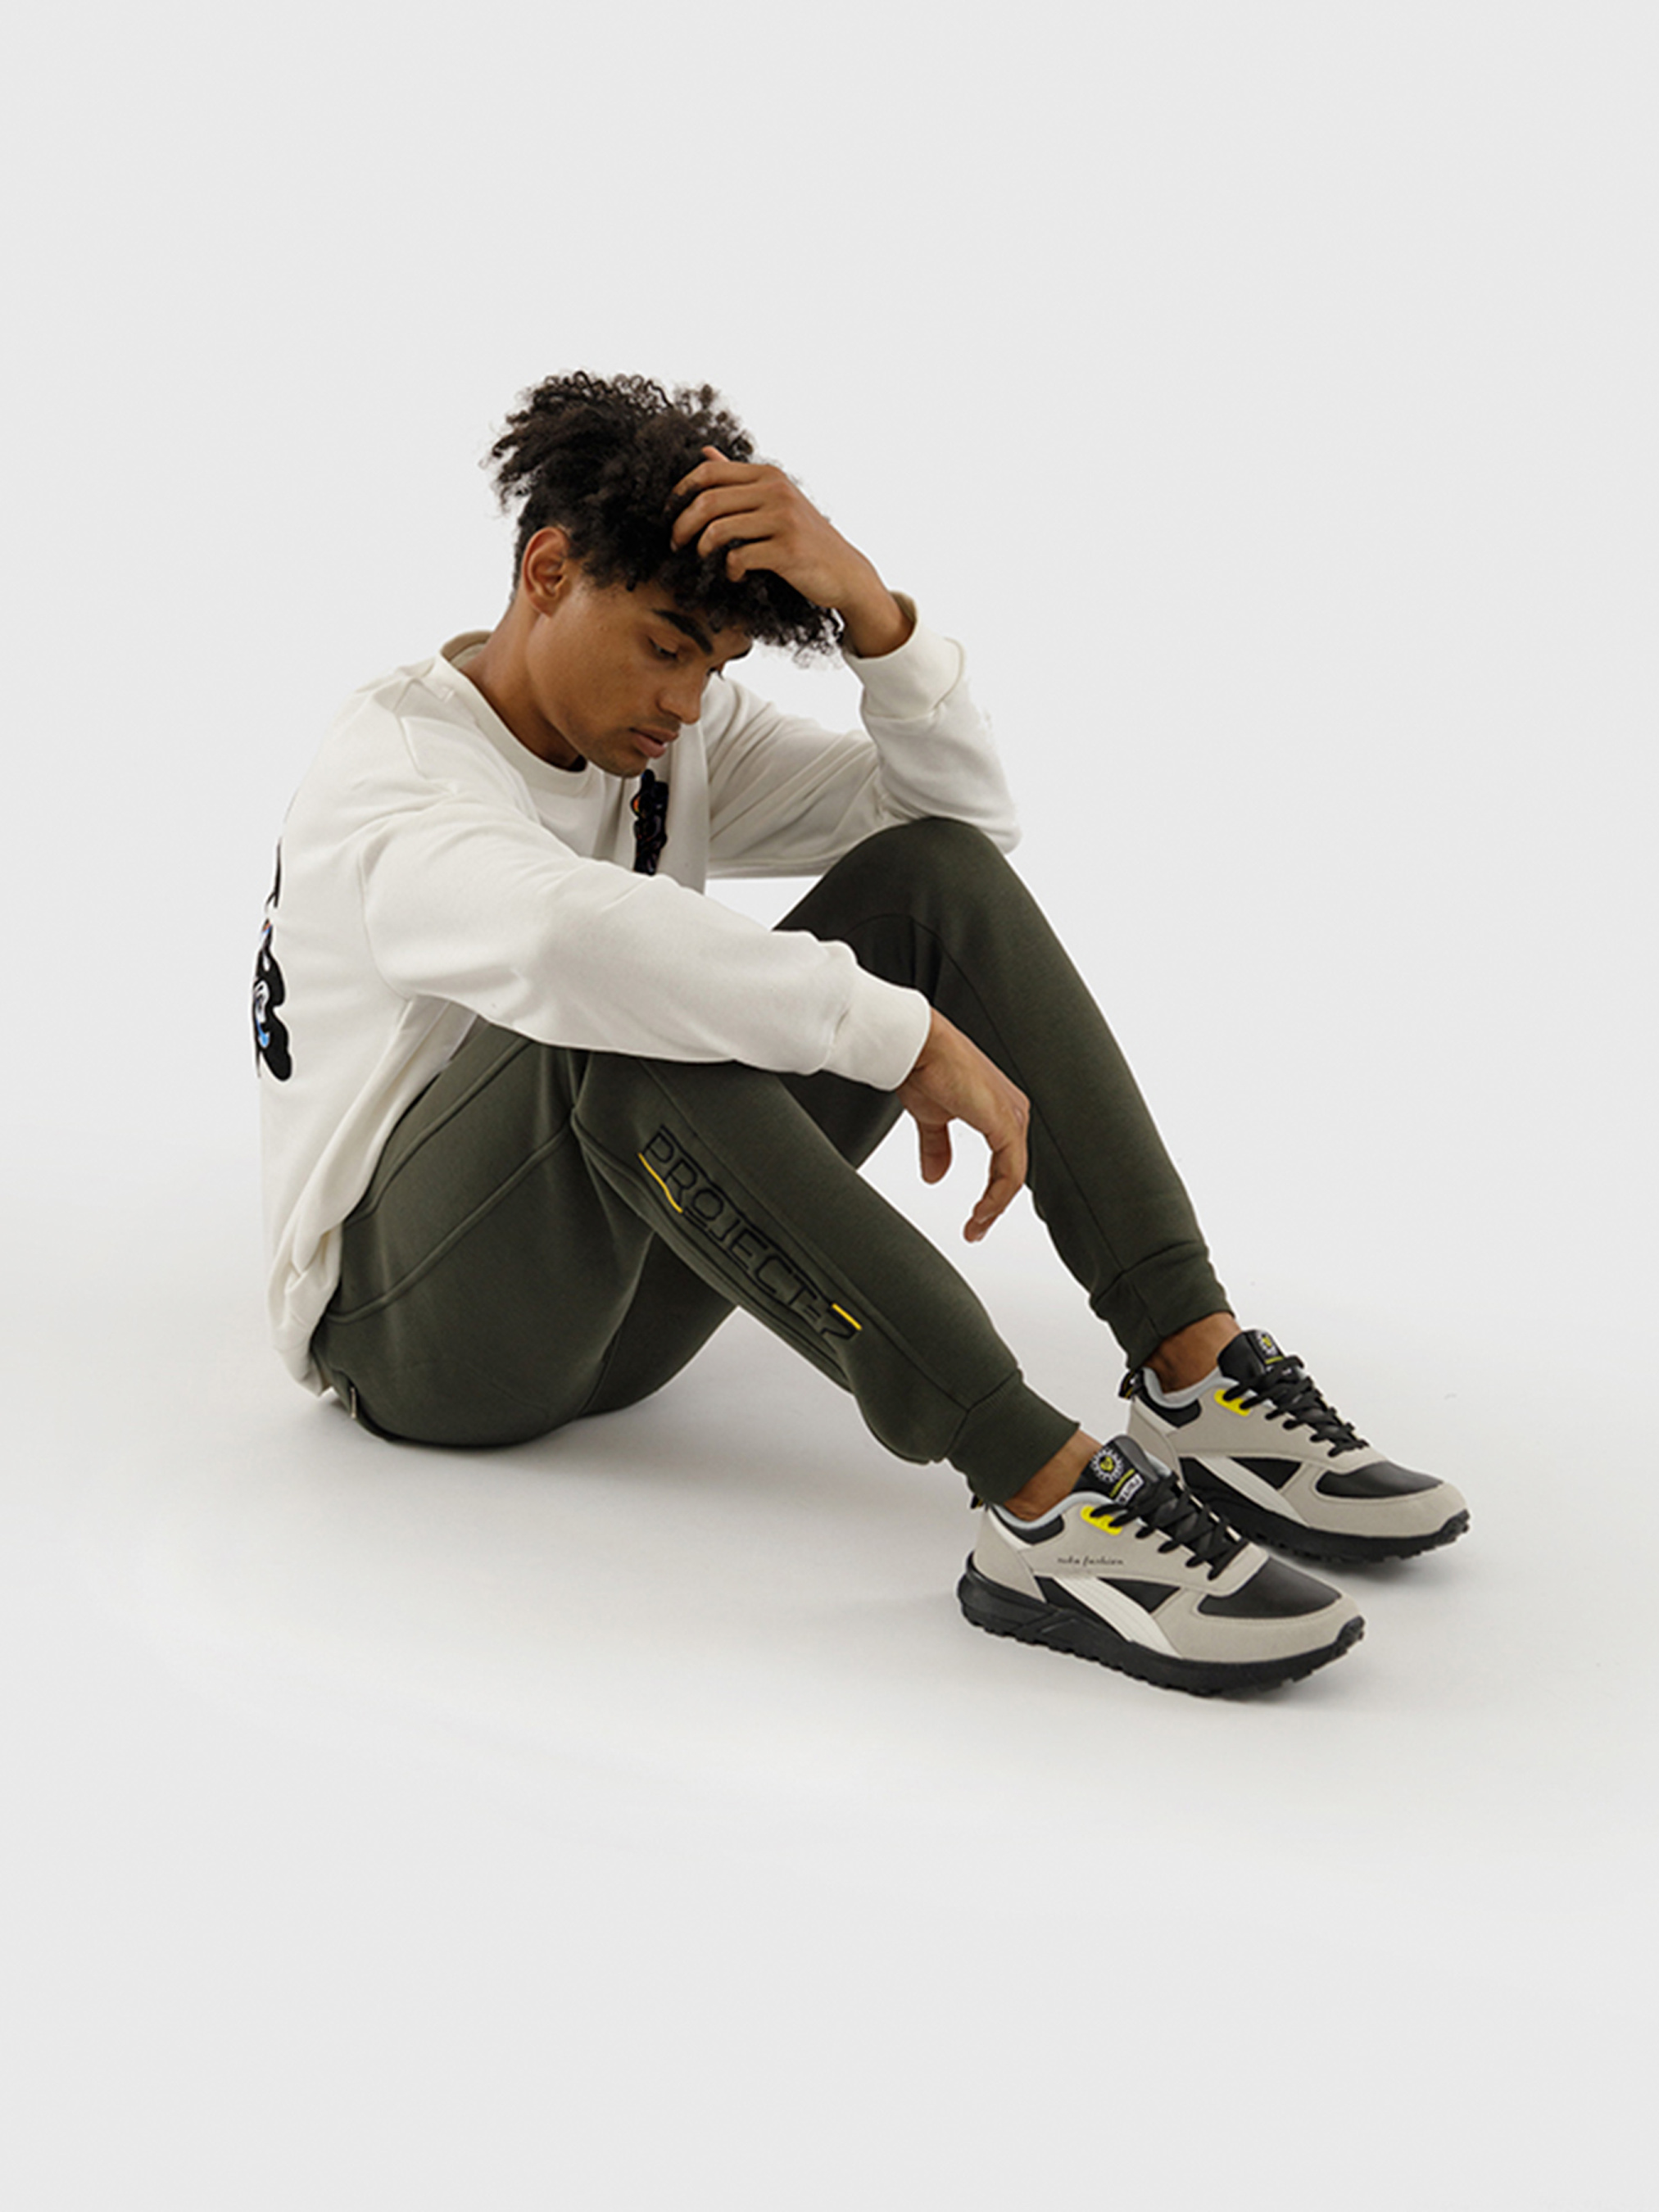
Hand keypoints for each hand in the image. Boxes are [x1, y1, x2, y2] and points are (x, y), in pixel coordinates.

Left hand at [669, 449, 911, 656]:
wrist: (844, 571)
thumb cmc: (805, 538)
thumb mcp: (775, 501)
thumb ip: (740, 479)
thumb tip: (705, 452)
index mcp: (768, 475)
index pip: (709, 472)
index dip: (680, 491)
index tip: (670, 514)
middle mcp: (776, 491)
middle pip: (708, 501)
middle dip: (682, 525)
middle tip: (676, 544)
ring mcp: (783, 520)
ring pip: (719, 530)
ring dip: (703, 549)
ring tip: (705, 559)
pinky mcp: (788, 550)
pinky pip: (739, 557)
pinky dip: (730, 570)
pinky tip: (736, 574)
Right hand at [895, 1011, 1029, 1241]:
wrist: (915, 1046)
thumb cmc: (923, 1067)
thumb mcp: (932, 1117)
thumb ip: (937, 1147)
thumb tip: (934, 1176)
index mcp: (999, 1108)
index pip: (1006, 1159)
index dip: (993, 1192)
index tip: (975, 1217)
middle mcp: (1012, 1111)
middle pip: (1012, 1170)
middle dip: (995, 1205)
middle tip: (975, 1229)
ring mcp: (1012, 1116)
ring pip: (1013, 1175)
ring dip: (994, 1206)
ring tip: (975, 1226)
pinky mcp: (1004, 1123)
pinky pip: (1009, 1172)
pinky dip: (996, 1197)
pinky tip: (981, 1212)